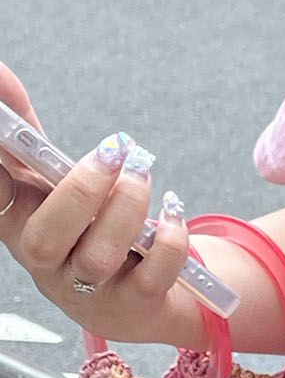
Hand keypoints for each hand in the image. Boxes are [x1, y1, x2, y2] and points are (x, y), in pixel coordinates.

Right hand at [0, 62, 197, 346]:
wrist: (130, 302)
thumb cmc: (83, 230)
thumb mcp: (51, 183)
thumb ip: (27, 131)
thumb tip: (1, 73)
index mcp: (18, 223)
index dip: (0, 167)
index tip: (7, 137)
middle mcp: (46, 263)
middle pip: (47, 236)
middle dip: (81, 190)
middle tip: (115, 151)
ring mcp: (89, 290)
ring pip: (99, 256)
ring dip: (127, 208)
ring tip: (143, 172)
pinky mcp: (134, 304)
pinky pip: (152, 275)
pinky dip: (170, 239)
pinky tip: (173, 208)